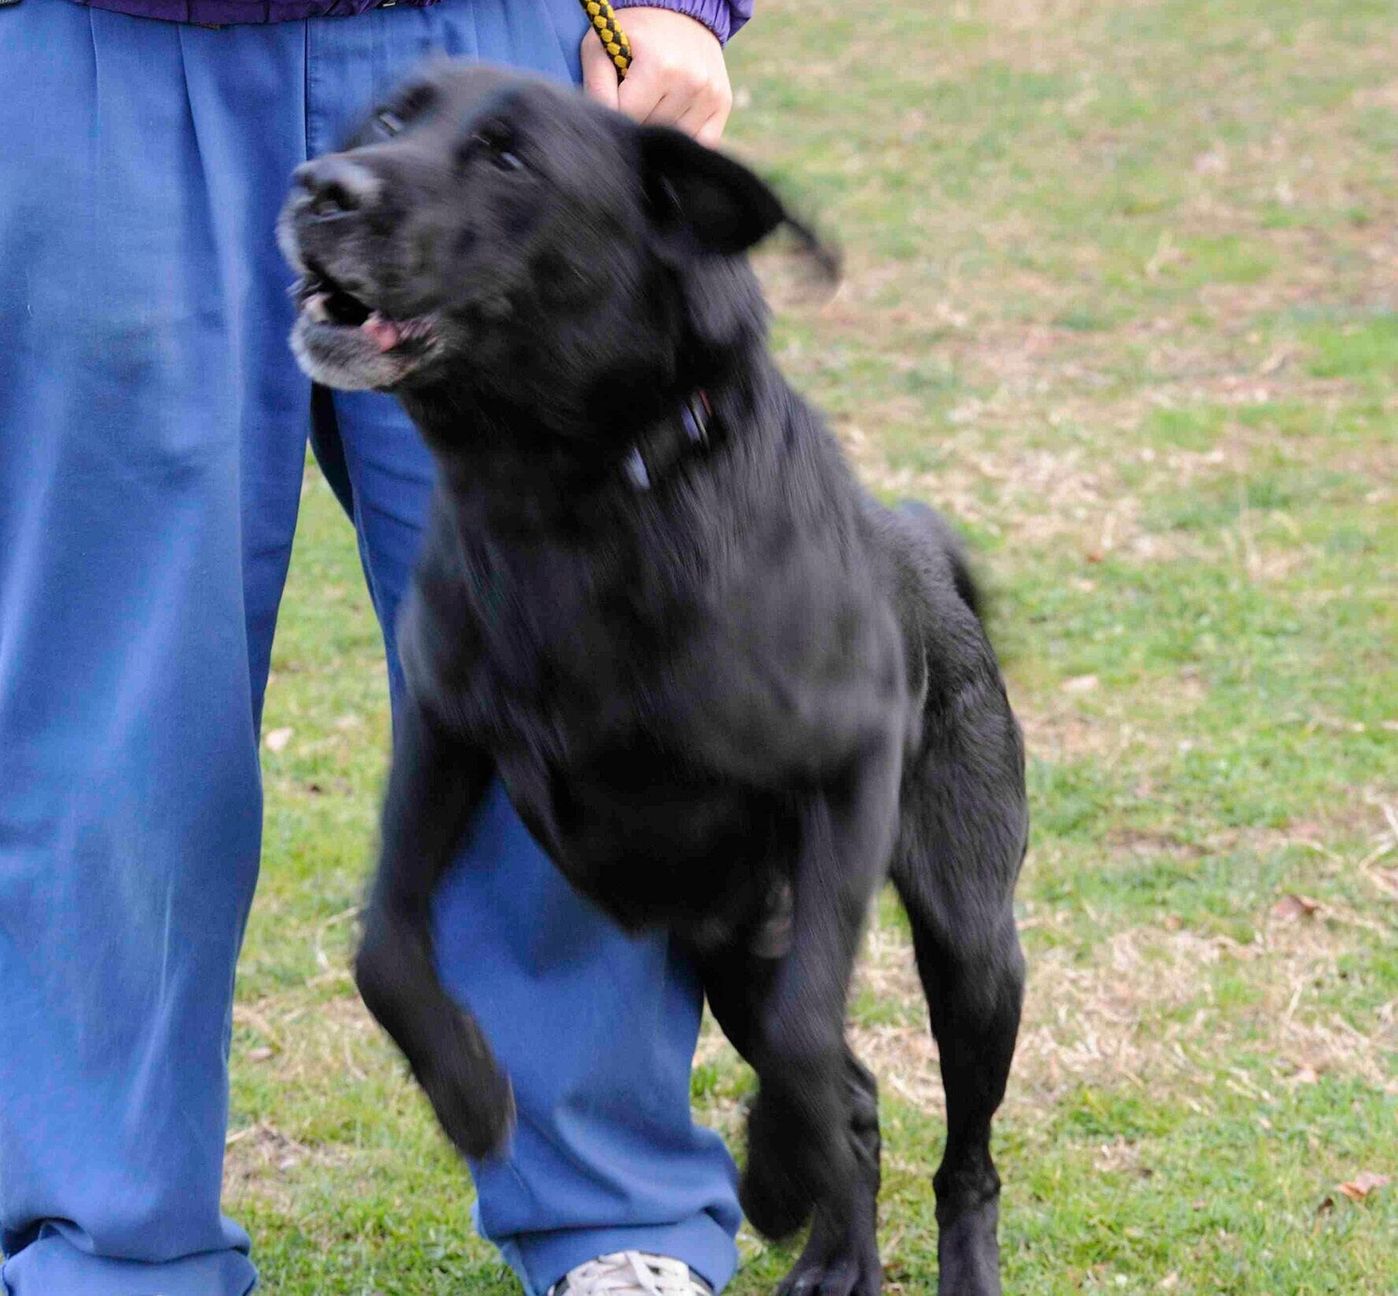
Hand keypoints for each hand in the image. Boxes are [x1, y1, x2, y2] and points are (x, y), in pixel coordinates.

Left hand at [581, 6, 733, 145]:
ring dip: (661, 127)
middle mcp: (691, 82)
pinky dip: (685, 136)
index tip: (617, 93)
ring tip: (657, 99)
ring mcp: (710, 94)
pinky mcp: (723, 103)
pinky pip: (702, 142)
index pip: (628, 117)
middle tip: (638, 92)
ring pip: (674, 139)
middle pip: (651, 130)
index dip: (616, 110)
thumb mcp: (602, 47)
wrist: (680, 11)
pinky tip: (675, 113)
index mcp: (660, 67)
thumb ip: (596, 86)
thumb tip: (605, 128)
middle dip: (638, 118)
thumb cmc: (634, 33)